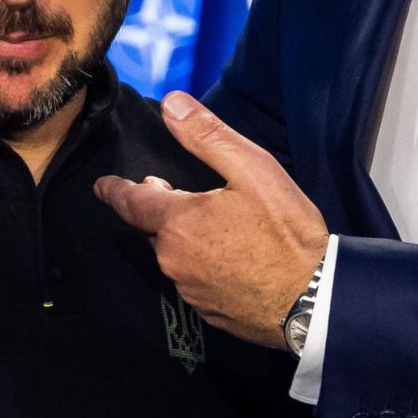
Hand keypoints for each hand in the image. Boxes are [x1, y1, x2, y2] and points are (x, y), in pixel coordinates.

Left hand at [95, 92, 328, 346]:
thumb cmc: (285, 231)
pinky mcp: (210, 314)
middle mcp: (174, 260)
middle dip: (162, 212)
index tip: (102, 186)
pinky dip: (205, 267)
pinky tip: (233, 261)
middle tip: (180, 196)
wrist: (315, 300)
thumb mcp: (253, 170)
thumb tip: (170, 103)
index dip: (115, 191)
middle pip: (156, 230)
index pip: (131, 202)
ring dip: (187, 241)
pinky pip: (196, 283)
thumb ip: (207, 136)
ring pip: (177, 257)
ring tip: (217, 229)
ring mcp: (191, 291)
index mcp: (178, 223)